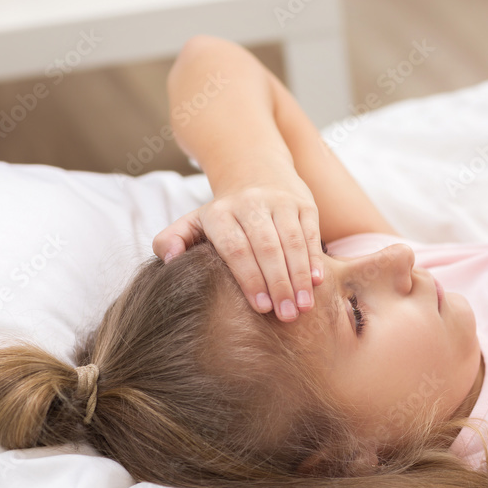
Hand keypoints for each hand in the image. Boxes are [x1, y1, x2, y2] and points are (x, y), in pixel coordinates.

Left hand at [152, 173, 323, 321]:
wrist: (254, 172)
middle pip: (267, 247)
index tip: (262, 308)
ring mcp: (280, 202)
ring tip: (304, 307)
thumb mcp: (193, 222)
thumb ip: (173, 240)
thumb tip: (170, 260)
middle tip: (287, 316)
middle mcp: (250, 204)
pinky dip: (314, 259)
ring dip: (300, 276)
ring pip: (292, 241)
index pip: (236, 249)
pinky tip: (318, 283)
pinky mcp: (303, 203)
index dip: (250, 279)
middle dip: (278, 284)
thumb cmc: (224, 214)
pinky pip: (310, 234)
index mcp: (220, 213)